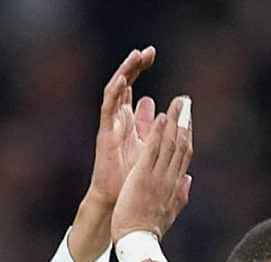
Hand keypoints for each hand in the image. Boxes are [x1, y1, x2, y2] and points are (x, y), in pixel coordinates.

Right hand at [87, 47, 157, 206]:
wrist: (120, 202)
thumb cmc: (133, 179)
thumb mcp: (148, 147)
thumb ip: (153, 130)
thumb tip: (164, 116)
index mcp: (128, 120)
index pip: (132, 85)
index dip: (140, 69)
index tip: (151, 53)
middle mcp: (118, 119)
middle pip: (123, 84)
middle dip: (134, 66)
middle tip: (147, 51)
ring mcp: (111, 126)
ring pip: (115, 92)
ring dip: (125, 73)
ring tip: (135, 56)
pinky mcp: (106, 135)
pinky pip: (108, 110)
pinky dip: (113, 94)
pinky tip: (121, 80)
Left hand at [110, 101, 192, 248]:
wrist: (138, 242)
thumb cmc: (149, 230)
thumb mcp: (170, 212)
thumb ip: (180, 194)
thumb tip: (188, 180)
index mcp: (175, 186)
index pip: (184, 156)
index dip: (188, 136)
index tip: (188, 121)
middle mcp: (170, 178)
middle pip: (181, 145)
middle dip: (184, 122)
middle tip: (186, 103)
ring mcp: (158, 177)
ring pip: (170, 144)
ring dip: (174, 121)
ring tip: (177, 103)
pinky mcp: (144, 177)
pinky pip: (152, 151)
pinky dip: (158, 133)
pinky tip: (160, 117)